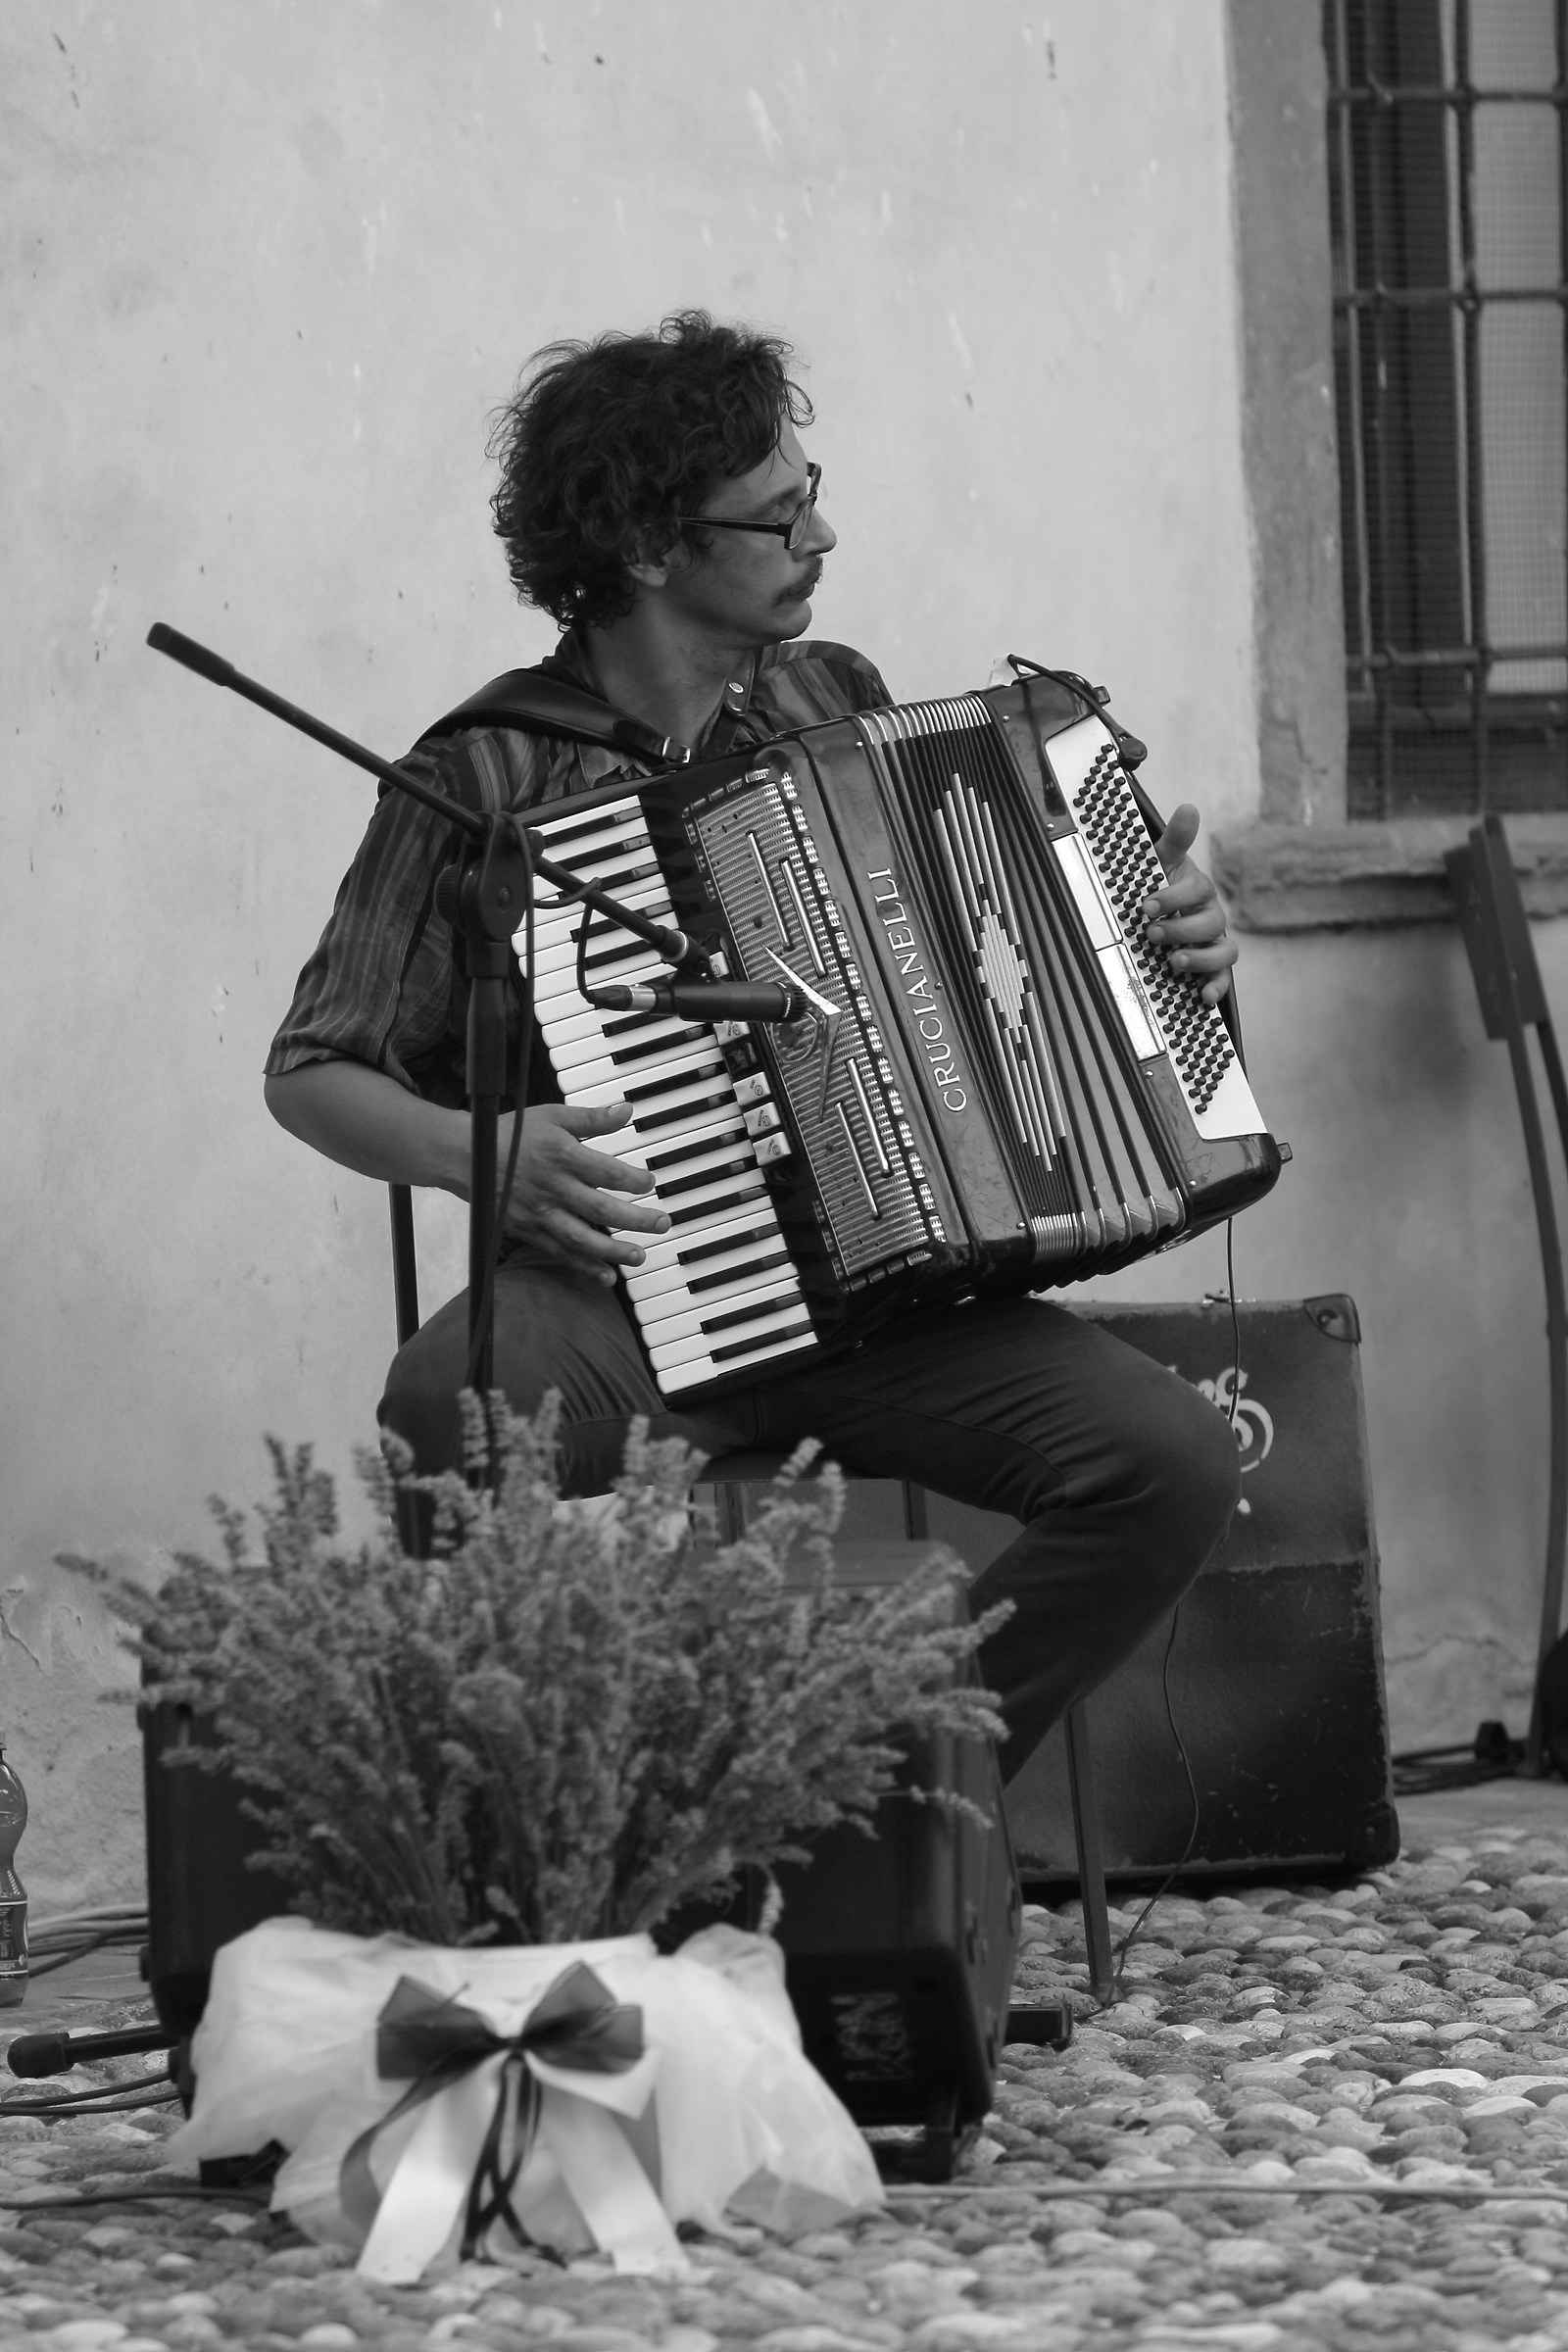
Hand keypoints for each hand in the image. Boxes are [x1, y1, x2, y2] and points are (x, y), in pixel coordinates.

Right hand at [495, 1102, 667, 1284]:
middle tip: (662, 1223)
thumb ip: (591, 1118)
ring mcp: (539, 1212)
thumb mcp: (553, 1116)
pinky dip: (584, 1266)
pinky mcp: (528, 1230)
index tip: (650, 1182)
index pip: (606, 1171)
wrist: (465, 1156)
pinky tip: (607, 1276)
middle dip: (636, 1219)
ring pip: (581, 1237)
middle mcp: (552, 1187)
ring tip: (639, 1255)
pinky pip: (559, 1253)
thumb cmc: (513, 1134)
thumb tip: (626, 1111)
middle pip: (600, 1207)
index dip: (633, 1179)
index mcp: (561, 1155)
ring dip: (613, 1250)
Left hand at [1143, 803, 1237, 1006]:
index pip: (1196, 889)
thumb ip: (1175, 840)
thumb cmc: (1160, 885)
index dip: (1173, 897)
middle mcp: (1210, 916)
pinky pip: (1223, 979)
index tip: (1145, 905)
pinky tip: (1203, 997)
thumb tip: (1189, 808)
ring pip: (1225, 952)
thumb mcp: (1160, 862)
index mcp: (1198, 889)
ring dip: (1201, 959)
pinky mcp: (1210, 968)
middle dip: (1180, 929)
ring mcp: (1213, 943)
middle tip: (1151, 934)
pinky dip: (1216, 988)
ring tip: (1174, 962)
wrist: (1156, 911)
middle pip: (1210, 923)